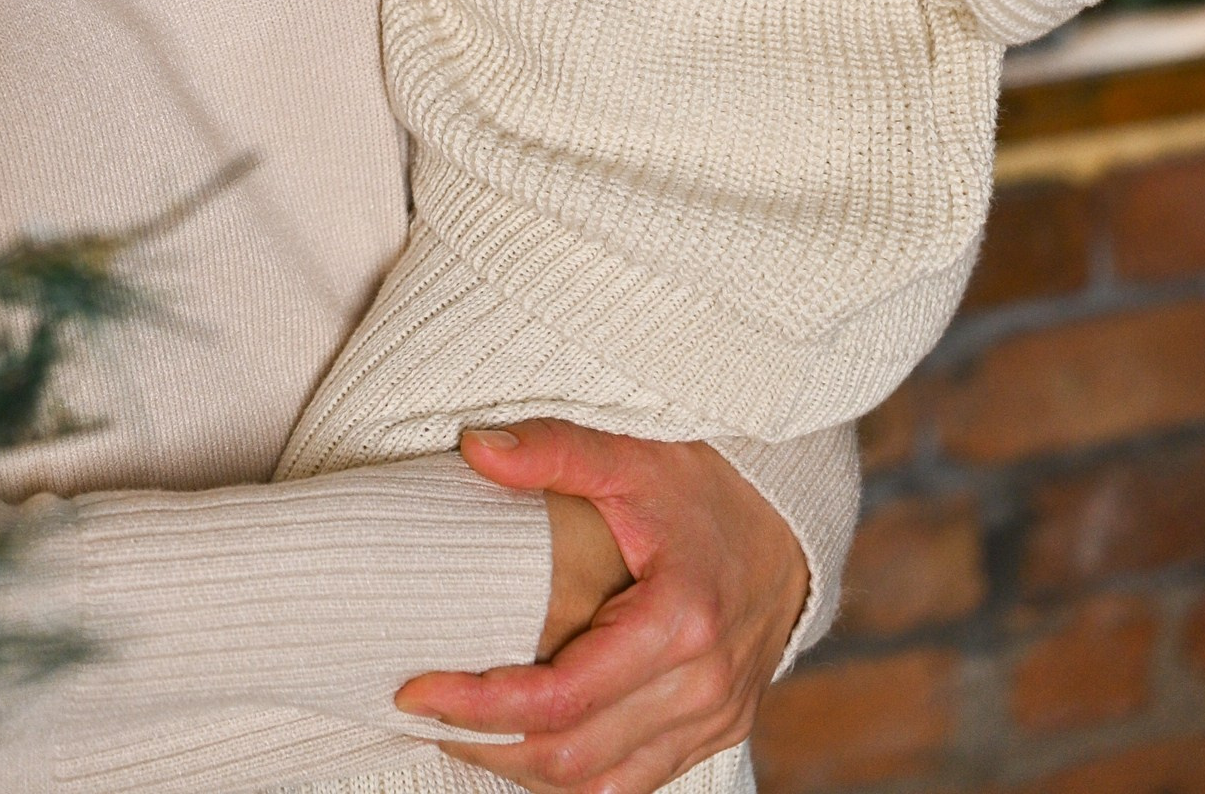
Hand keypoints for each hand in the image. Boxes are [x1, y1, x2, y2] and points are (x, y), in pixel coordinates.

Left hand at [395, 420, 808, 793]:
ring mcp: (717, 717)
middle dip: (488, 743)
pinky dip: (577, 774)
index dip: (480, 703)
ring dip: (526, 768)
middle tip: (422, 710)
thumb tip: (474, 446)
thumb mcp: (632, 454)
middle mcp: (705, 684)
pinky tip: (528, 742)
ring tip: (464, 729)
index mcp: (681, 620)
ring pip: (604, 783)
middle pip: (576, 755)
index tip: (414, 688)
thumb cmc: (704, 484)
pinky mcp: (719, 731)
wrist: (790, 519)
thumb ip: (554, 450)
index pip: (561, 696)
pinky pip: (636, 782)